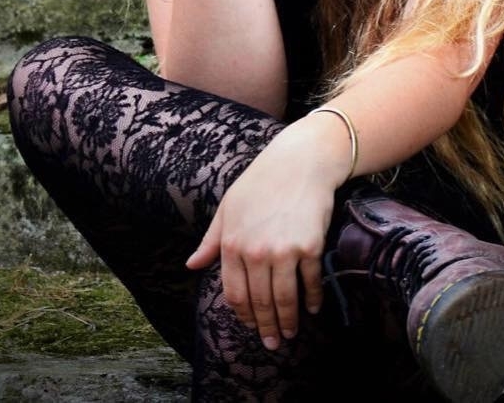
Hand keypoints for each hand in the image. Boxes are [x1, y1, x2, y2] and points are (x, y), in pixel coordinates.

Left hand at [184, 126, 340, 349]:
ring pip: (283, 299)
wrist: (299, 162)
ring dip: (288, 321)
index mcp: (232, 244)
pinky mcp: (308, 247)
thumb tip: (191, 265)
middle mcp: (255, 251)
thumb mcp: (228, 207)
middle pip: (259, 301)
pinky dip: (311, 300)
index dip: (243, 315)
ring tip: (290, 334)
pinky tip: (312, 309)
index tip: (250, 327)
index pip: (233, 293)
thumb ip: (211, 241)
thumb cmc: (260, 181)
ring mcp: (283, 250)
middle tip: (273, 342)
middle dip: (266, 327)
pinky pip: (308, 282)